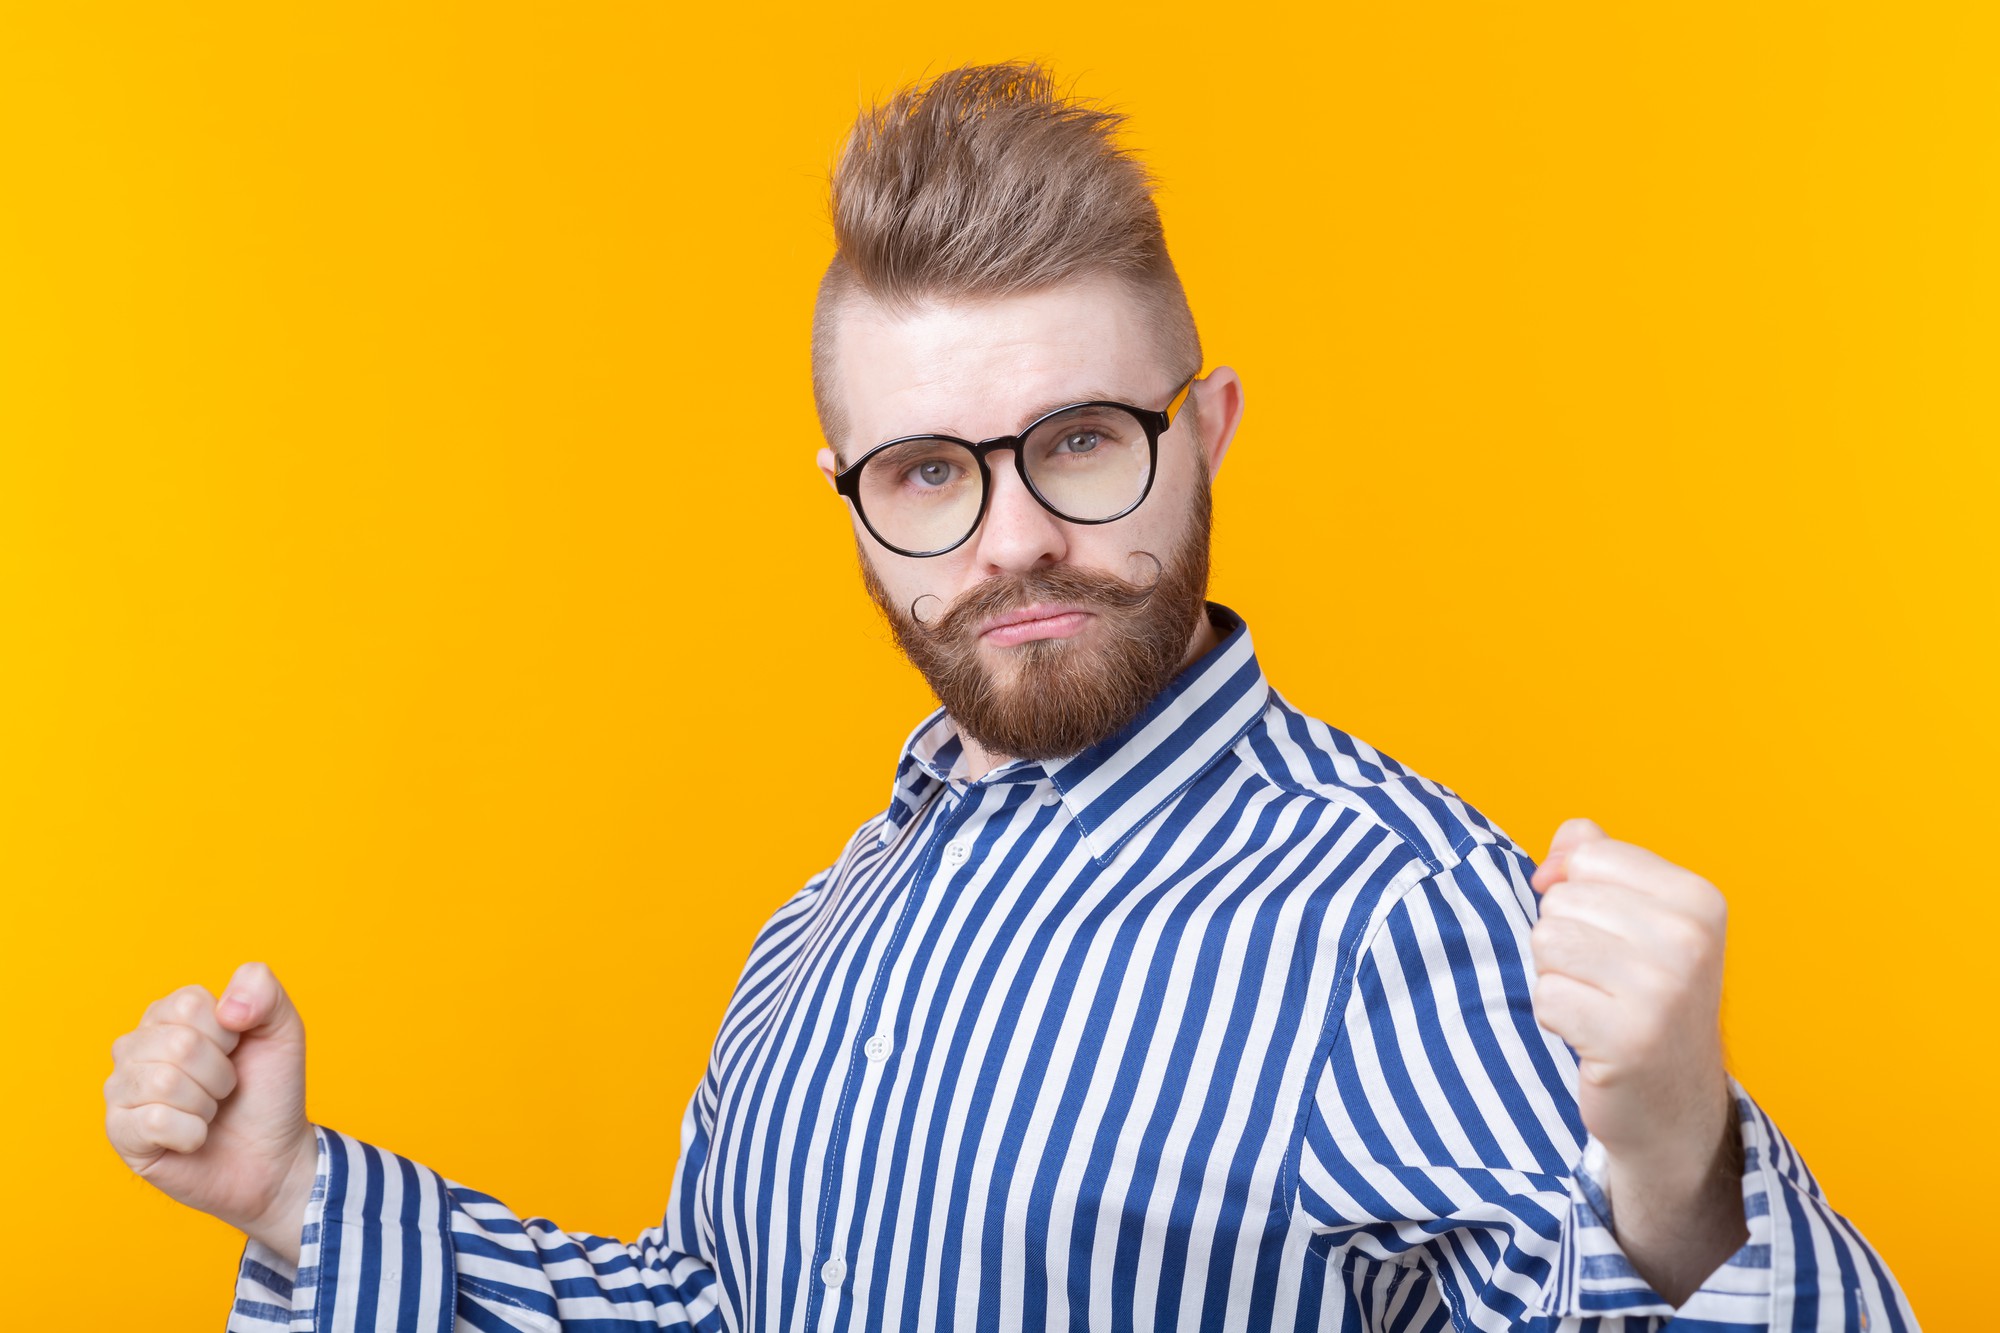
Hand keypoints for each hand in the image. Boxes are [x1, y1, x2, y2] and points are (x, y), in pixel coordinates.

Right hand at [104, 961, 318, 1263]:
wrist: (273, 1155)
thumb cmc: (269, 1089)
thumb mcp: (282, 1028)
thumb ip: (261, 988)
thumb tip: (227, 1006)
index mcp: (169, 1014)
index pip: (189, 1004)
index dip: (229, 1033)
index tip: (236, 1052)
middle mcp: (135, 1046)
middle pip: (179, 1043)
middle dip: (220, 1073)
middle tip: (225, 1089)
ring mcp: (122, 1090)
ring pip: (163, 1081)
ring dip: (206, 1103)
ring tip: (210, 1111)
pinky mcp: (120, 1133)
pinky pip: (155, 1122)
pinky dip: (191, 1133)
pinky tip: (195, 1138)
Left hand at [1529, 818, 1745, 1302]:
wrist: (1673, 1104)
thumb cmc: (1642, 996)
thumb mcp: (1635, 916)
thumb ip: (1593, 858)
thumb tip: (1561, 846)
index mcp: (1698, 898)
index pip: (1585, 855)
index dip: (1575, 893)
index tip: (1611, 936)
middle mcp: (1690, 939)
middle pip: (1561, 901)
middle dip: (1565, 942)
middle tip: (1608, 983)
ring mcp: (1664, 990)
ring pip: (1547, 944)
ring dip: (1558, 979)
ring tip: (1600, 1006)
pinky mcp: (1630, 1039)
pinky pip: (1546, 996)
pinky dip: (1557, 1018)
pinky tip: (1594, 1038)